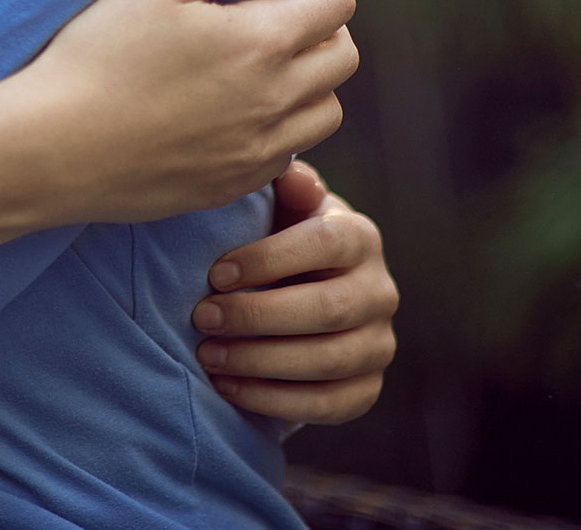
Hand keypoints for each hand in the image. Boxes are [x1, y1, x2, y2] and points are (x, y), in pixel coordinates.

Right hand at [17, 0, 358, 223]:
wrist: (55, 147)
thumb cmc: (98, 55)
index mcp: (263, 43)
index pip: (336, 0)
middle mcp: (277, 100)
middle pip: (343, 55)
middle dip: (320, 20)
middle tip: (271, 6)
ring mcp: (261, 149)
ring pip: (327, 110)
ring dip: (309, 76)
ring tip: (258, 59)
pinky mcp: (237, 183)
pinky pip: (291, 152)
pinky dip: (282, 124)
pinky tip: (234, 107)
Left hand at [192, 161, 396, 424]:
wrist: (299, 287)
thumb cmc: (276, 236)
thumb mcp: (278, 205)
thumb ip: (285, 187)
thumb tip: (292, 176)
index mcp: (358, 237)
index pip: (323, 245)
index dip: (269, 260)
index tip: (214, 274)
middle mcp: (380, 291)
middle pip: (328, 309)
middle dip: (258, 316)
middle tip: (200, 318)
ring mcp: (378, 343)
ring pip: (329, 360)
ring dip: (261, 361)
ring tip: (207, 355)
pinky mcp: (367, 388)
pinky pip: (328, 404)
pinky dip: (274, 400)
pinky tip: (227, 387)